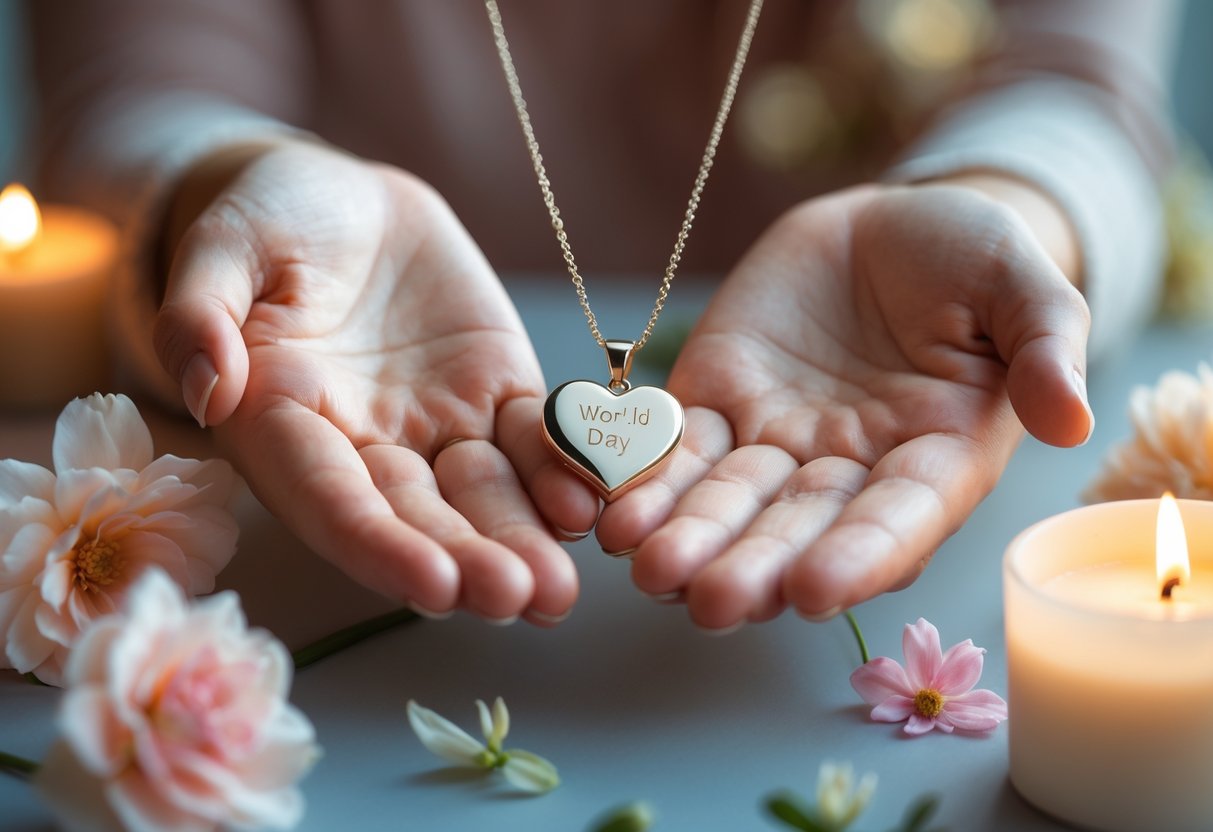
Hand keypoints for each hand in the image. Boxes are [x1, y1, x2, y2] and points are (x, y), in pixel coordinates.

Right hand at [153, 143, 598, 622]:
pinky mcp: (498, 395)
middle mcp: (365, 445)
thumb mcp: (225, 245)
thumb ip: (201, 312)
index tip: (432, 585)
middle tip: (518, 597)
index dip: (379, 544)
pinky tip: (586, 505)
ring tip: (558, 590)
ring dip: (521, 541)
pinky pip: (534, 440)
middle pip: (417, 516)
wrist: (348, 200)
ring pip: (483, 495)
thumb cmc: (271, 218)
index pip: (330, 498)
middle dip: (466, 562)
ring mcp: (438, 425)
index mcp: (286, 424)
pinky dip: (561, 471)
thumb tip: (204, 386)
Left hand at [595, 183, 1092, 628]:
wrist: (883, 226)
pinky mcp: (714, 399)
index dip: (859, 555)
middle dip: (753, 564)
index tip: (814, 589)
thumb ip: (1045, 343)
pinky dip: (643, 473)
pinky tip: (610, 505)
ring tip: (646, 564)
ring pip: (727, 498)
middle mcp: (847, 469)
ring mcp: (775, 439)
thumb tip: (1072, 417)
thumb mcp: (1021, 282)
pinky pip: (674, 444)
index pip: (899, 519)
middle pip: (798, 528)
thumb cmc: (967, 256)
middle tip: (708, 598)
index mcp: (933, 458)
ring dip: (686, 534)